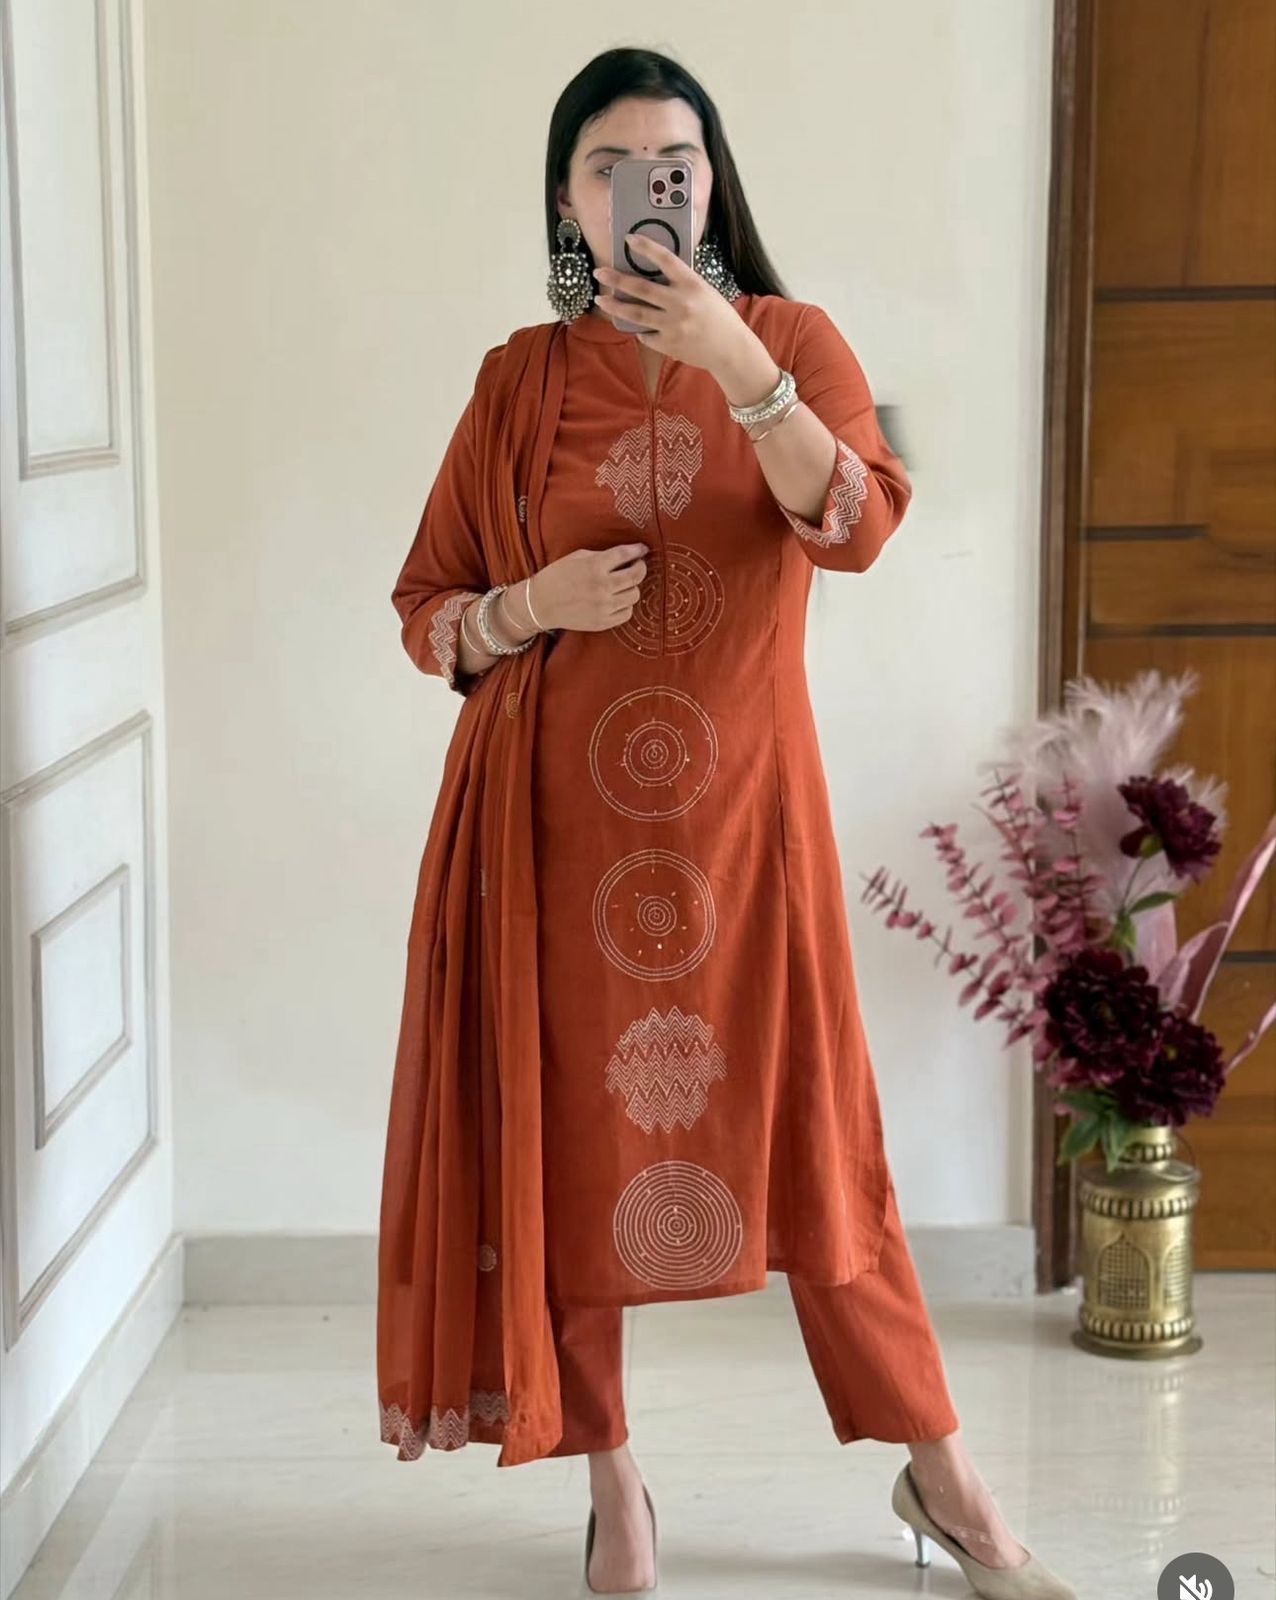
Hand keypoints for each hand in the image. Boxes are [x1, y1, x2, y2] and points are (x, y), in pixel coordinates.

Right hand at [528, 542, 650, 633]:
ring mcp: (603, 606)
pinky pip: (627, 613)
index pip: (626, 555)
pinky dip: (625, 605)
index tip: (642, 549)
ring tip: (624, 584)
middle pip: (636, 576)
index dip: (638, 550)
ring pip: (634, 595)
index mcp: (595, 566)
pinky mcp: (602, 622)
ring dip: (632, 587)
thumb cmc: (557, 576)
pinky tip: (617, 600)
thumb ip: (603, 555)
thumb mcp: (577, 557)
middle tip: (637, 565)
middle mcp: (602, 586)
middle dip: (640, 568)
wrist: (540, 604)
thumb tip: (627, 555)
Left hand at [592, 235, 757, 379]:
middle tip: (599, 272)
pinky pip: (645, 334)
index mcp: (693, 284)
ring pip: (635, 314)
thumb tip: (653, 274)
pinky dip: (640, 329)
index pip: (666, 259)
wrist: (730, 350)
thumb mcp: (704, 291)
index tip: (628, 239)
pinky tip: (637, 326)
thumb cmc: (718, 317)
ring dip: (614, 306)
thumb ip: (681, 283)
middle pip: (641, 288)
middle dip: (616, 279)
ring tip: (601, 299)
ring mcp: (673, 326)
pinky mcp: (668, 344)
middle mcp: (681, 303)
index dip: (646, 247)